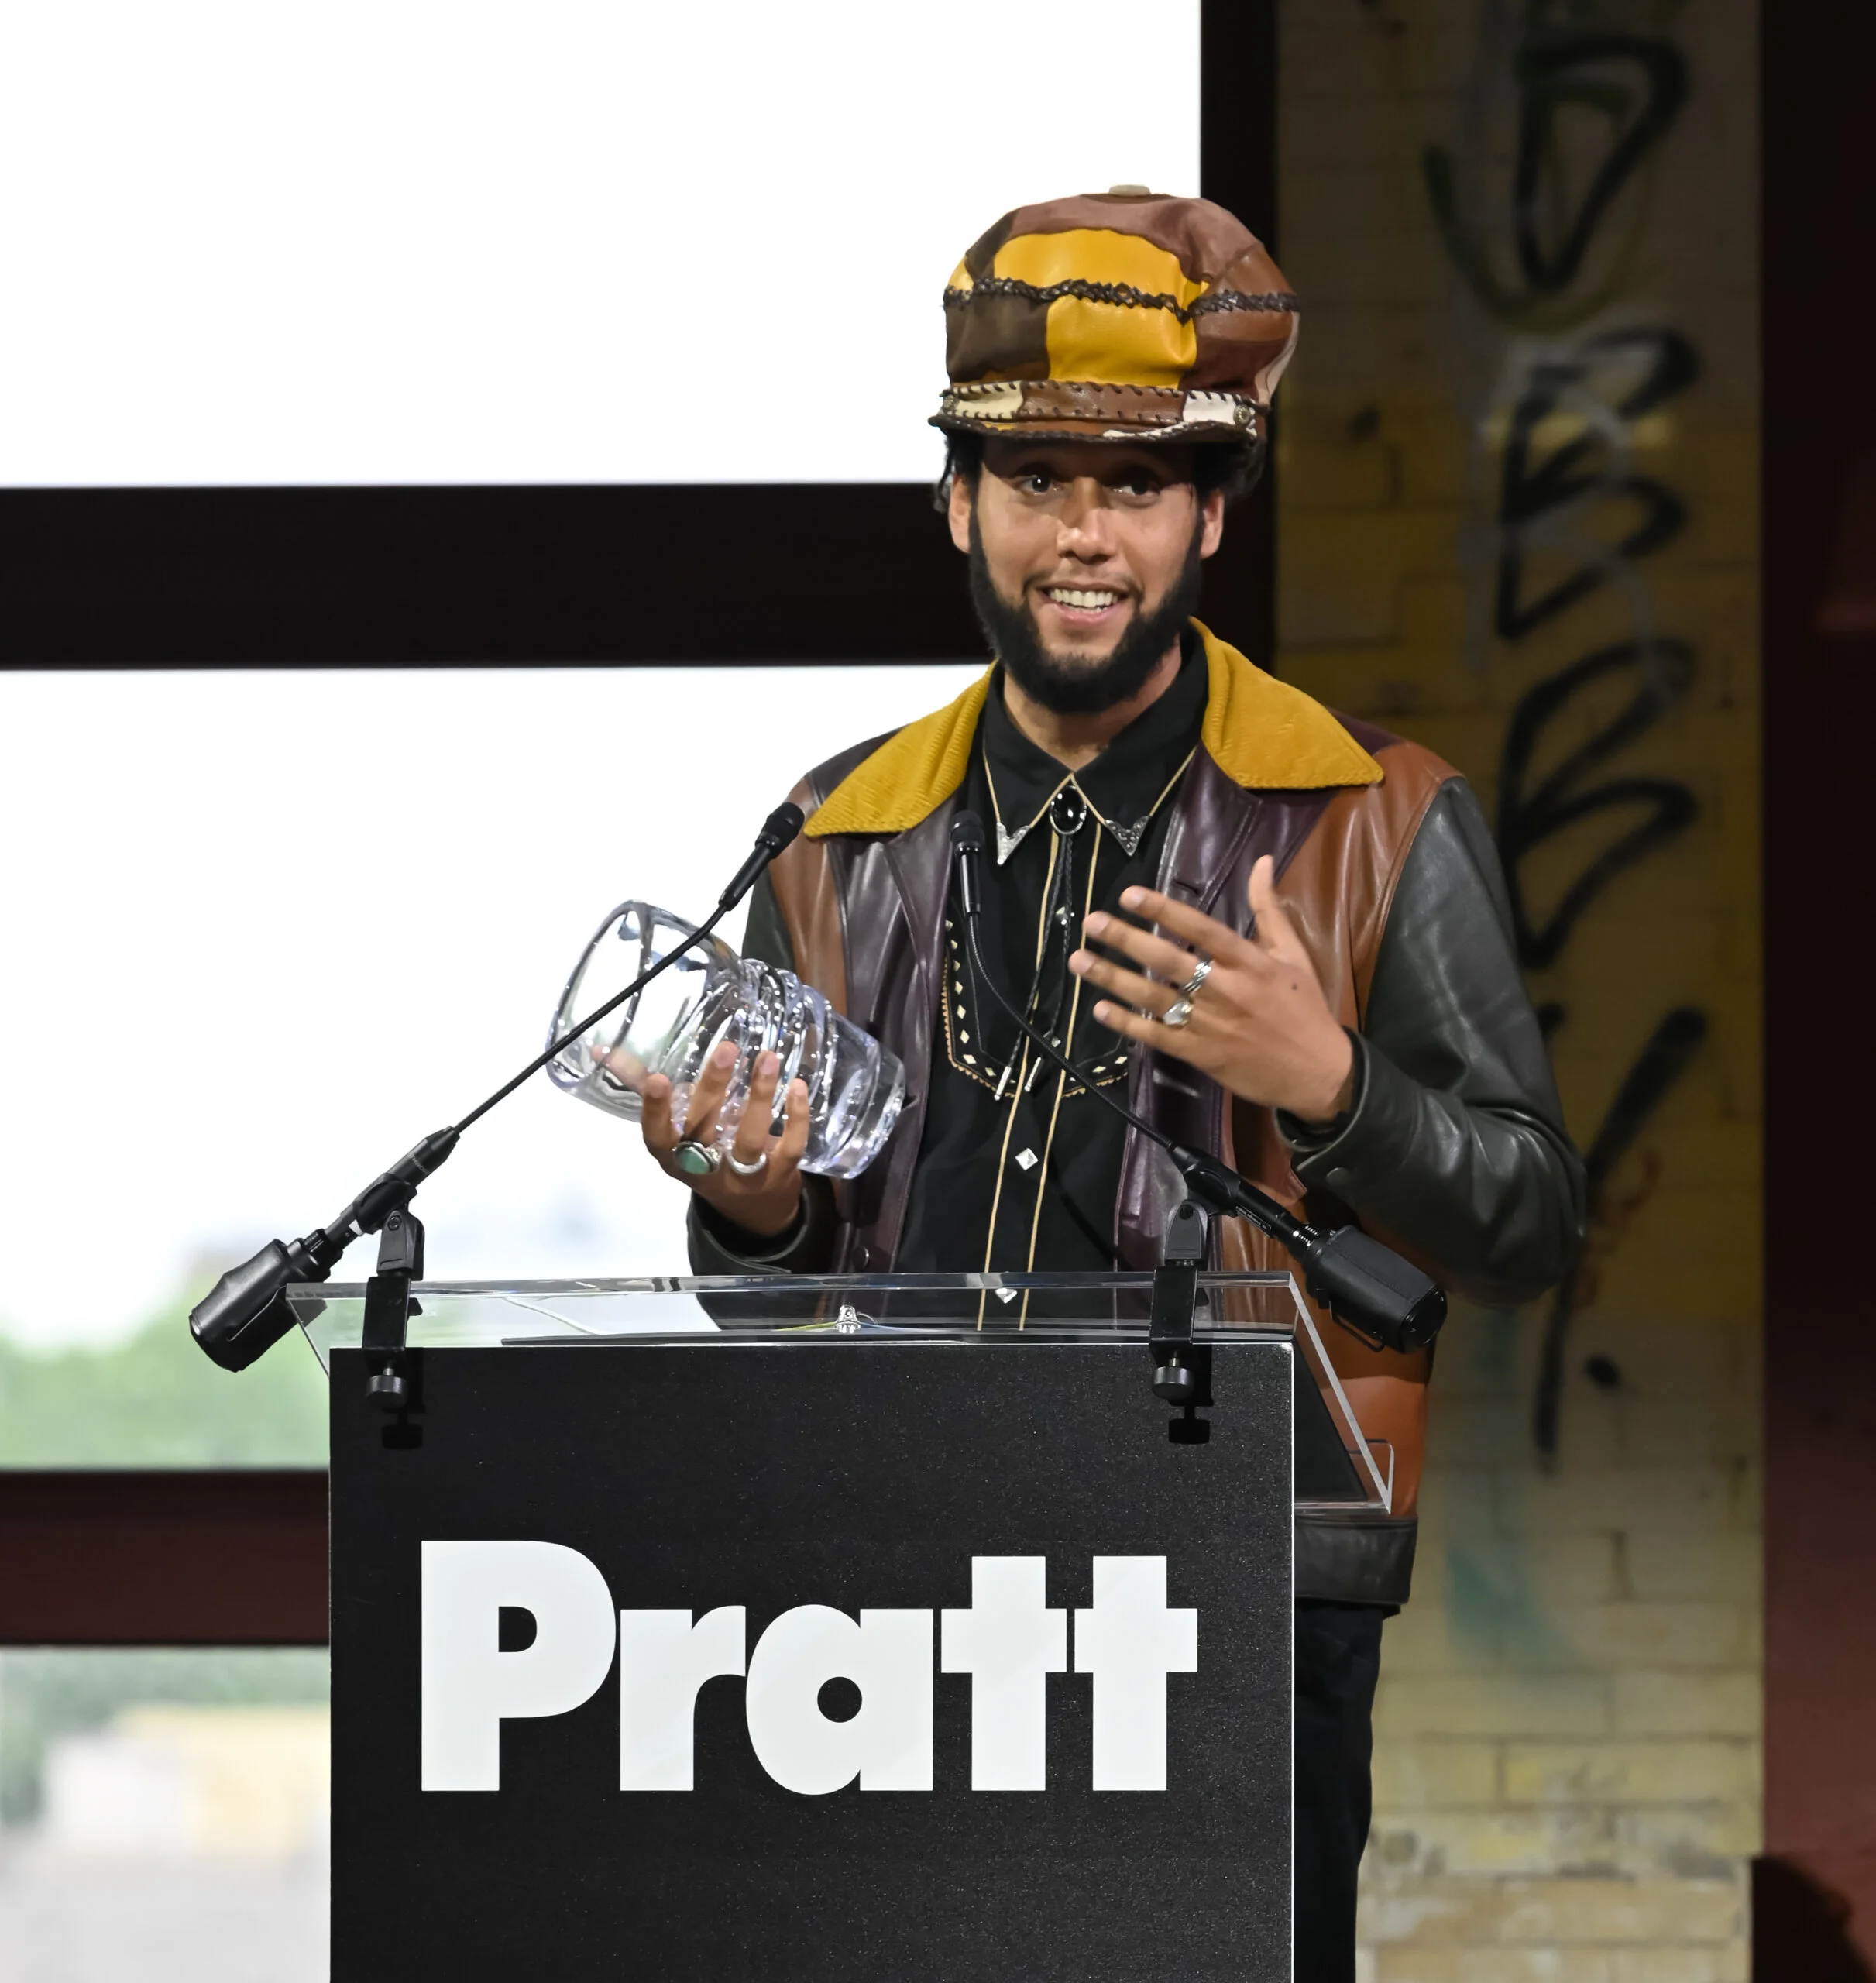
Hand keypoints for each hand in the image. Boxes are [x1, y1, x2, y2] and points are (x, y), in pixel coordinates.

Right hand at [620, 1039, 810, 1238]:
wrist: (756, 1211)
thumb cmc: (708, 1158)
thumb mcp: (678, 1135)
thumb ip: (652, 1095)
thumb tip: (607, 1051)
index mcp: (676, 1159)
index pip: (658, 1139)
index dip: (656, 1112)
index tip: (657, 1078)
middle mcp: (707, 1171)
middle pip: (705, 1131)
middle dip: (713, 1088)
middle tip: (726, 1049)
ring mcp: (745, 1175)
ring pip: (749, 1138)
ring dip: (759, 1096)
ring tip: (767, 1057)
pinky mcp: (780, 1174)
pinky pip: (790, 1145)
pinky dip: (795, 1116)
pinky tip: (796, 1085)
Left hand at [1069, 856, 1355, 1123]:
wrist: (1318, 1073)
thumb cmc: (1305, 1008)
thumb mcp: (1293, 954)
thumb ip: (1269, 908)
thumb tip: (1261, 861)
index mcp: (1250, 962)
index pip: (1201, 929)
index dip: (1164, 911)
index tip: (1129, 895)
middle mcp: (1226, 990)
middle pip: (1168, 961)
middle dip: (1126, 940)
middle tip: (1091, 923)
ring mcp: (1211, 1024)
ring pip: (1155, 998)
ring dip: (1113, 978)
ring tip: (1080, 961)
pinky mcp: (1201, 1054)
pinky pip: (1157, 1036)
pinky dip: (1127, 1024)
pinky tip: (1100, 1009)